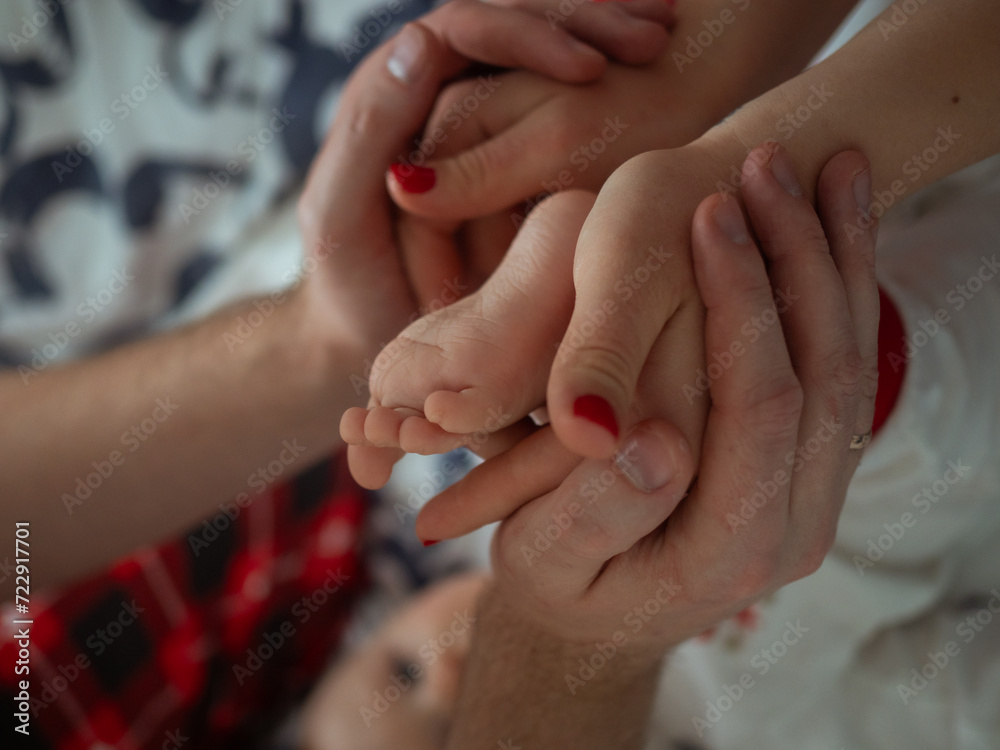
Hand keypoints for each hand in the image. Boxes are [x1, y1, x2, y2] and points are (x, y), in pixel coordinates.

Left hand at [297, 0, 676, 357]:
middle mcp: (438, 86)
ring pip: (550, 39)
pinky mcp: (511, 141)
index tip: (589, 69)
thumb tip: (424, 41)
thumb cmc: (351, 286)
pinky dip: (610, 62)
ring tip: (665, 33)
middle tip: (657, 32)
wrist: (368, 334)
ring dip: (606, 26)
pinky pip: (564, 83)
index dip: (527, 33)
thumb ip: (371, 131)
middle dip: (589, 15)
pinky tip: (657, 58)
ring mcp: (480, 111)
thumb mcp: (341, 212)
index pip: (467, 27)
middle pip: (521, 19)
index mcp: (395, 89)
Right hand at [425, 146, 878, 649]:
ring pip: (850, 363)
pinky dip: (845, 287)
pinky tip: (836, 219)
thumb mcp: (545, 557)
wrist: (600, 614)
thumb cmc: (558, 581)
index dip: (740, 306)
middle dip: (796, 260)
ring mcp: (814, 494)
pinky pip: (844, 368)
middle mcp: (796, 526)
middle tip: (762, 167)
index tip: (707, 216)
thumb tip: (644, 445)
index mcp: (732, 550)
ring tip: (824, 166)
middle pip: (824, 374)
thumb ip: (591, 512)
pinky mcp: (809, 465)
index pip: (760, 407)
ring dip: (840, 260)